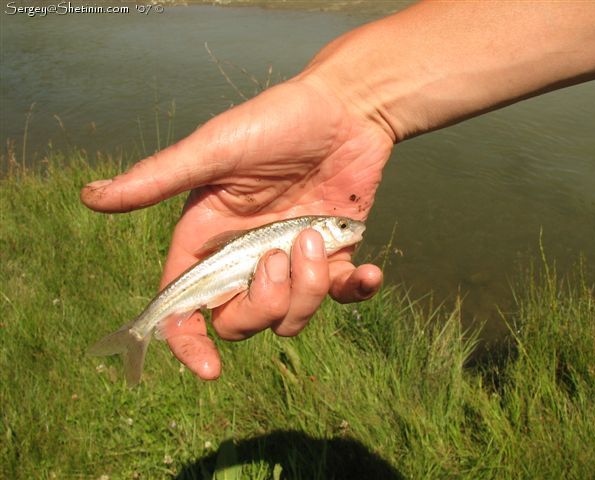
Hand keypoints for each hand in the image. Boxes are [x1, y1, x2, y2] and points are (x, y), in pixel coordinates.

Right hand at [81, 78, 392, 379]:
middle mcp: (245, 258)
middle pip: (240, 322)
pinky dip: (357, 291)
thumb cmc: (274, 121)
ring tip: (315, 237)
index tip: (209, 368)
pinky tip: (369, 272)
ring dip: (308, 288)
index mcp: (208, 240)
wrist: (343, 108)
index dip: (188, 343)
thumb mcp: (215, 149)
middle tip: (278, 255)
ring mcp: (291, 262)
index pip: (186, 306)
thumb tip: (91, 197)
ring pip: (291, 317)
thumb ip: (160, 178)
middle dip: (262, 304)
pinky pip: (343, 295)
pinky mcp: (334, 256)